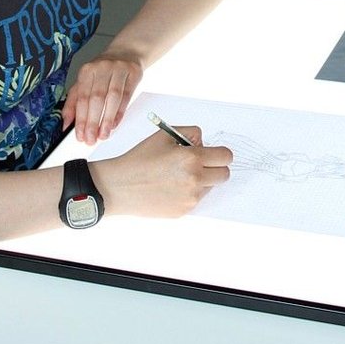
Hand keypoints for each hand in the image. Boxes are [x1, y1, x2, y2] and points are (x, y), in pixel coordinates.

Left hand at [62, 52, 142, 144]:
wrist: (126, 53)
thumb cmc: (103, 71)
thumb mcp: (85, 82)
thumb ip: (73, 101)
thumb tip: (66, 123)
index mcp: (87, 70)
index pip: (82, 97)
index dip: (81, 118)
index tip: (80, 135)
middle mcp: (102, 67)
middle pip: (96, 98)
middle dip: (93, 122)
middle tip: (91, 139)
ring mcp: (119, 69)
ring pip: (113, 98)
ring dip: (107, 119)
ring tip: (103, 134)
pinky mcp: (133, 73)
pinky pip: (126, 96)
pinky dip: (120, 112)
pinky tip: (115, 124)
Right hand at [94, 128, 232, 217]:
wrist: (119, 187)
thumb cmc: (139, 159)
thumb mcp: (164, 136)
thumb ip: (190, 133)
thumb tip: (204, 142)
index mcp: (192, 158)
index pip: (225, 156)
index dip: (220, 154)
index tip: (214, 154)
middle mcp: (194, 179)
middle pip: (224, 174)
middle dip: (215, 167)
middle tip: (200, 163)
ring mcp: (190, 198)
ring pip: (210, 187)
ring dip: (202, 180)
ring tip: (178, 175)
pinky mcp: (183, 211)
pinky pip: (196, 199)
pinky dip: (189, 192)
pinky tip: (170, 187)